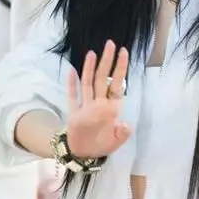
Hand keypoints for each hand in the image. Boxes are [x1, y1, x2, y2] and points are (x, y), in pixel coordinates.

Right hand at [66, 40, 131, 158]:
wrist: (84, 154)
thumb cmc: (102, 145)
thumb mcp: (116, 141)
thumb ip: (122, 132)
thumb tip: (126, 124)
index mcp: (112, 108)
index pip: (116, 84)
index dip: (120, 68)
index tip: (124, 52)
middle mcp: (99, 103)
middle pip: (102, 78)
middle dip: (107, 61)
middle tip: (110, 44)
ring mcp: (86, 106)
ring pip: (88, 83)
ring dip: (89, 68)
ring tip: (92, 53)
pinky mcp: (74, 112)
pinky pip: (73, 96)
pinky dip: (72, 84)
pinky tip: (72, 71)